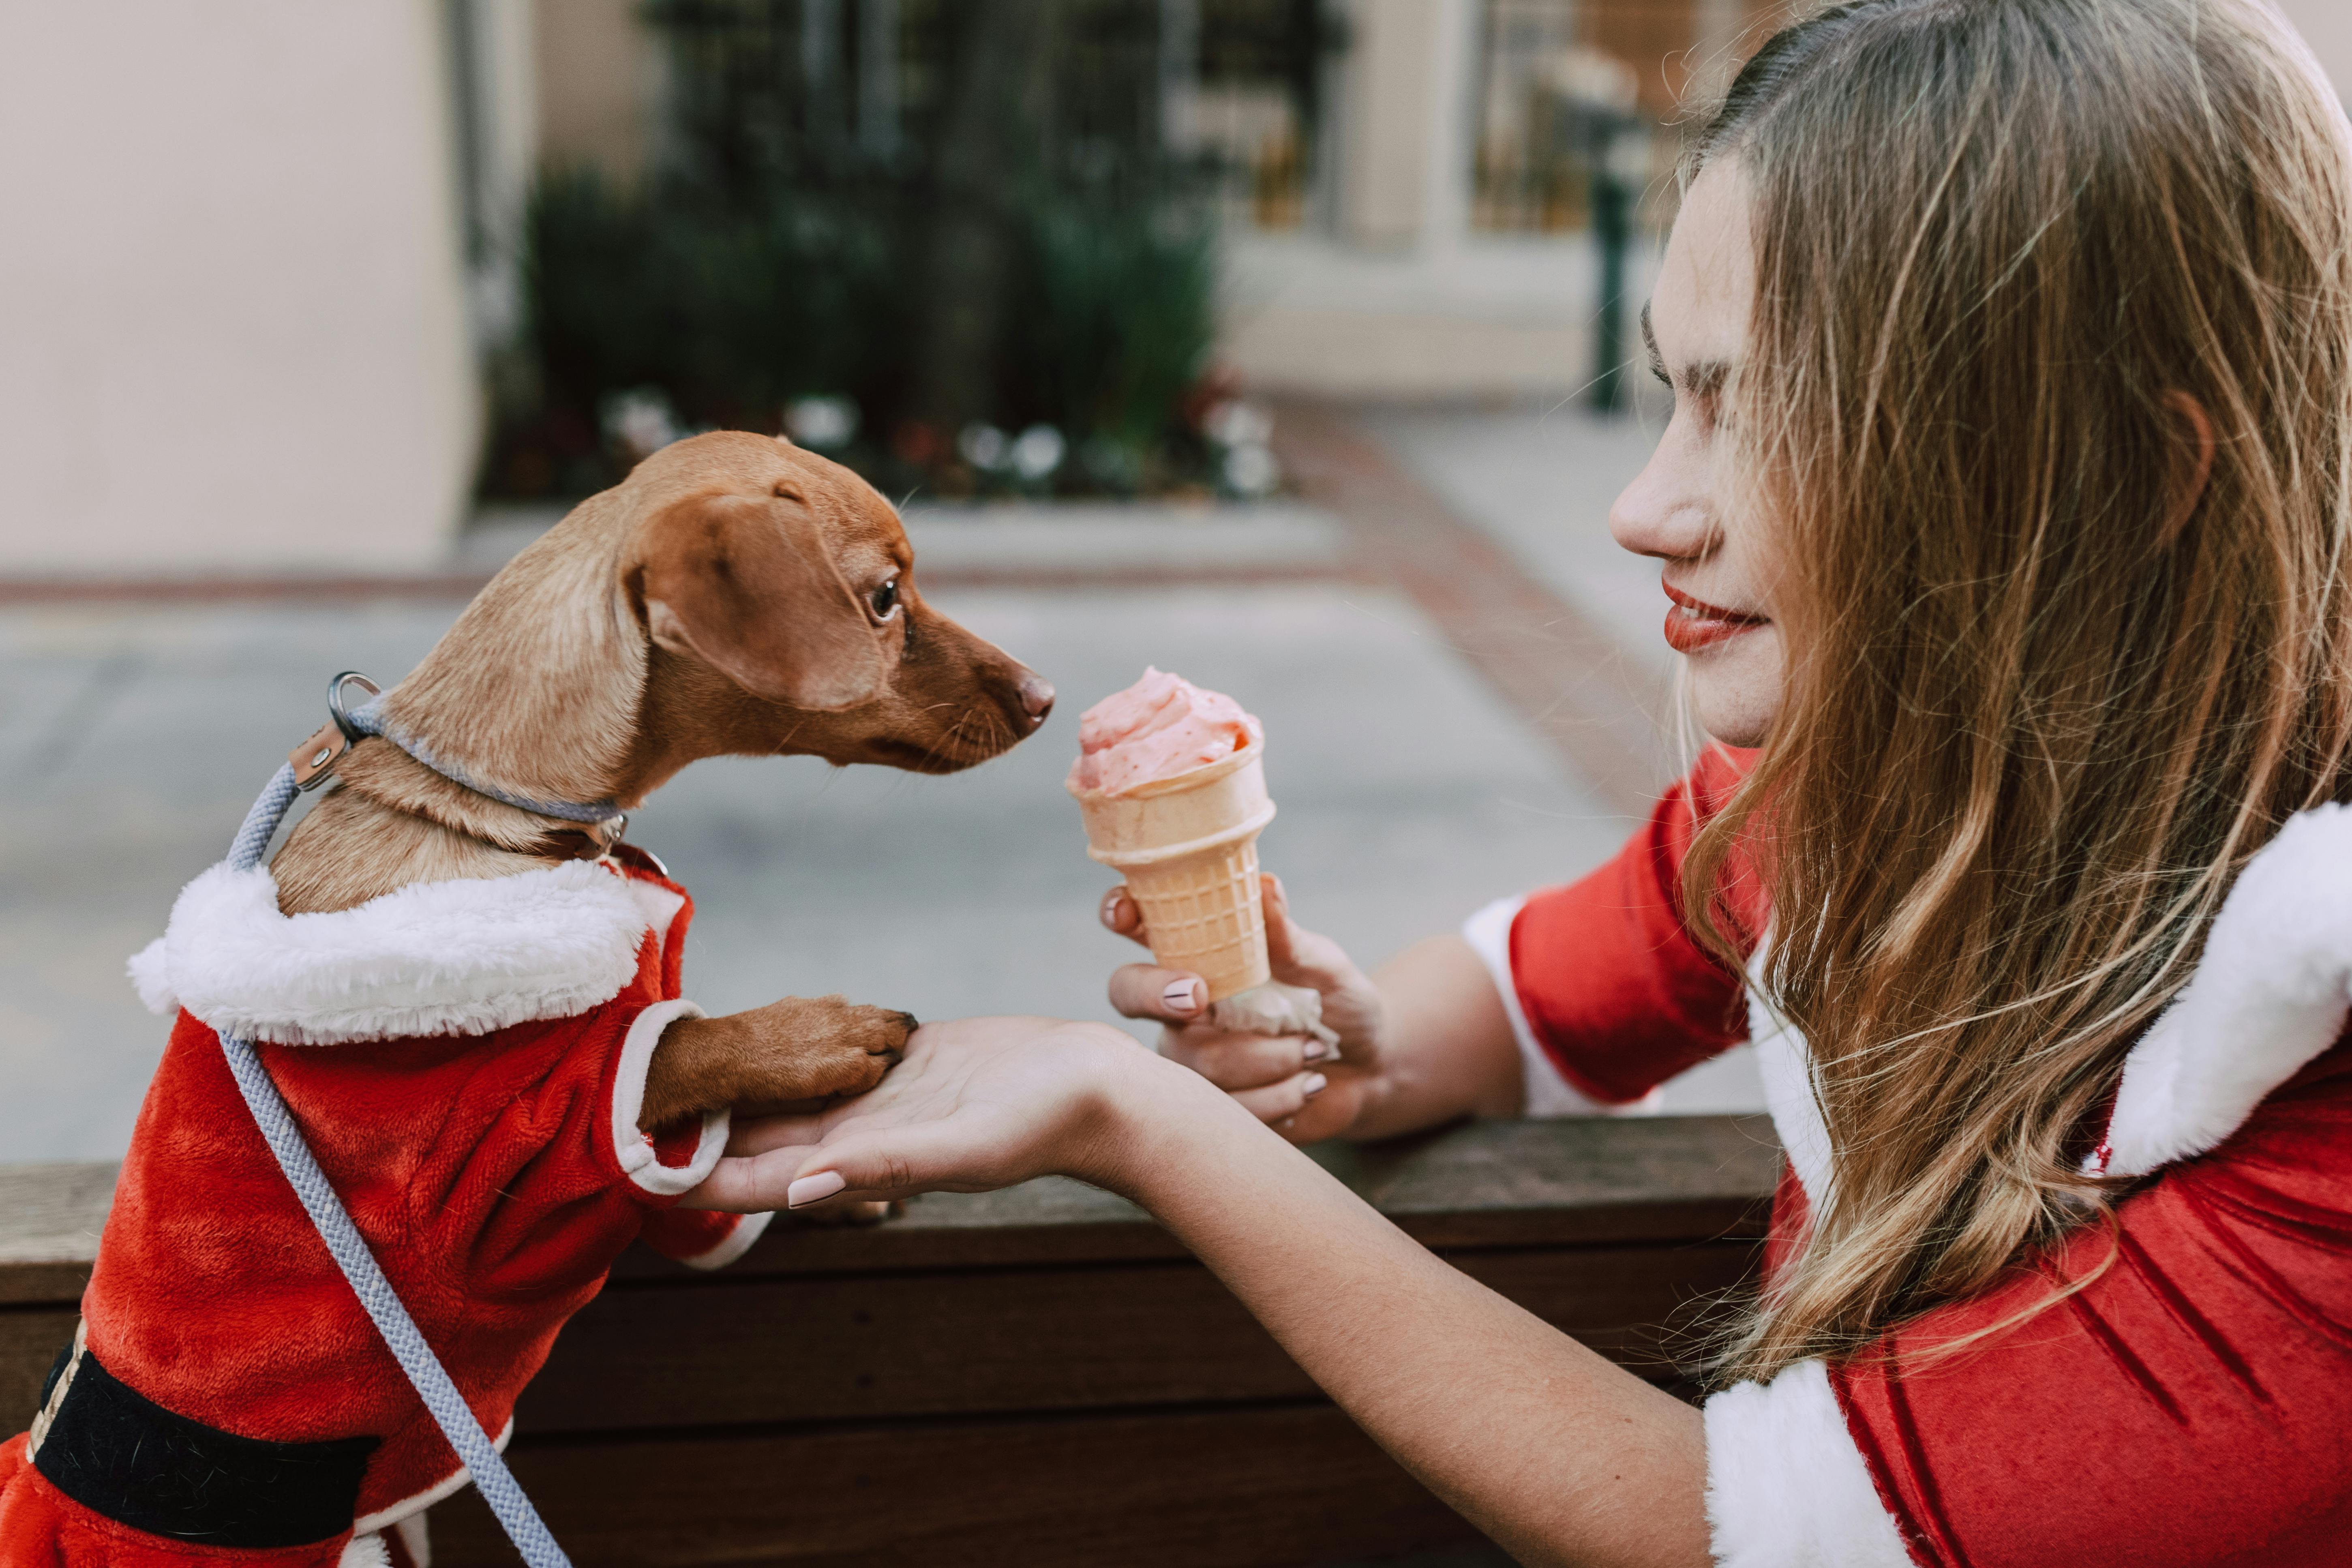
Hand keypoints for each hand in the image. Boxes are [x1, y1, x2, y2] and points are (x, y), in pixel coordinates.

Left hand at [679, 1015, 1180, 1212]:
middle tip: (626, 1108)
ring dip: (738, 1089)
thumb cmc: (1041, 1125)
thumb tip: (802, 1189)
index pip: (762, 1180)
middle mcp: (862, 1133)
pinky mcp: (903, 1058)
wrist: (1095, 1088)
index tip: (633, 1169)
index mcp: (864, 1160)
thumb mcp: (962, 1146)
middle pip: (762, 1138)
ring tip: (674, 1070)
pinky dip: (792, 1049)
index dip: (698, 1177)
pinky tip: (757, 1034)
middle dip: (700, 1132)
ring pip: (790, 1094)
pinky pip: (833, 1054)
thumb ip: (883, 1166)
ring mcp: (881, 1096)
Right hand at [1103, 874, 1391, 1142]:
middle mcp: (1180, 1003)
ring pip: (1199, 1061)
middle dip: (1156, 993)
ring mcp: (1190, 1057)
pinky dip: (1282, 1094)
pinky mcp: (1210, 1106)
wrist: (1370, 1070)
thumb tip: (1265, 886)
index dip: (1119, 912)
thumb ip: (1289, 937)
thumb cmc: (1339, 1004)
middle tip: (1199, 997)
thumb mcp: (1325, 967)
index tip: (1126, 915)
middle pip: (1128, 992)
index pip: (1142, 924)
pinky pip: (1229, 1106)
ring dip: (1270, 1057)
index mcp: (1201, 954)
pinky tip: (1308, 1084)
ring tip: (1313, 1050)